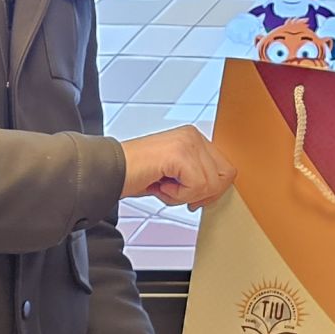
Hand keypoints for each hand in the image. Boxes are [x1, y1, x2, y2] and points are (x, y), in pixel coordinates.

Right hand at [122, 127, 236, 207]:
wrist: (108, 171)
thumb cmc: (137, 174)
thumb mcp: (176, 174)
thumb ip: (197, 176)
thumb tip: (216, 191)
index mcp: (194, 138)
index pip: (226, 169)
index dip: (211, 190)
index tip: (191, 198)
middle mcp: (193, 136)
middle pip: (224, 176)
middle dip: (201, 194)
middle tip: (176, 192)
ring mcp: (188, 142)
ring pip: (209, 185)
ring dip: (184, 195)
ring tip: (163, 186)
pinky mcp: (180, 154)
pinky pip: (196, 187)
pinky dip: (177, 195)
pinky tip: (160, 185)